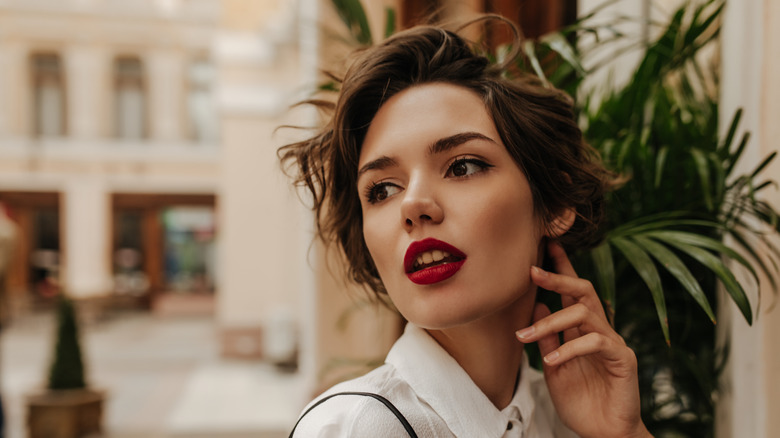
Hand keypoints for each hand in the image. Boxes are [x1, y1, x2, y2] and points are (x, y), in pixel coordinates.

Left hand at [515, 241, 651, 437]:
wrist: (603, 433)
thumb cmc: (581, 402)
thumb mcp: (554, 366)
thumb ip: (548, 337)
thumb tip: (538, 304)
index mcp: (583, 330)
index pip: (573, 291)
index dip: (561, 266)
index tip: (546, 244)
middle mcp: (600, 330)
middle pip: (583, 289)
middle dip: (558, 275)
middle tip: (532, 270)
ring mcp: (613, 342)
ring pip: (584, 312)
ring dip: (549, 321)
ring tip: (525, 335)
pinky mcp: (622, 359)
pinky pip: (595, 341)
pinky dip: (568, 348)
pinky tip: (550, 360)